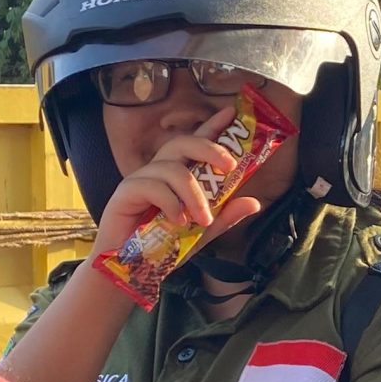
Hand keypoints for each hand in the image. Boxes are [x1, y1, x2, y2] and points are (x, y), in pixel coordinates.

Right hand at [92, 123, 265, 259]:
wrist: (131, 269)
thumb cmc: (163, 247)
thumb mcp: (202, 232)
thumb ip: (225, 216)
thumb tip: (254, 202)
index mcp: (177, 175)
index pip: (195, 144)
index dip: (212, 126)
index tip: (231, 113)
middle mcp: (159, 171)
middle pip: (182, 143)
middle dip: (209, 149)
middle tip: (230, 167)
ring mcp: (141, 179)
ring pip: (173, 169)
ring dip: (194, 194)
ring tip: (202, 219)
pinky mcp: (126, 192)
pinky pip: (153, 186)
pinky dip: (171, 203)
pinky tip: (178, 222)